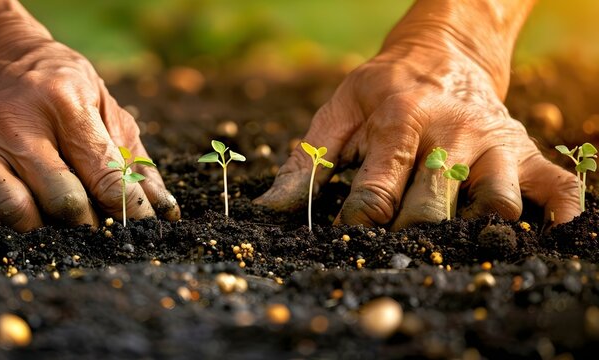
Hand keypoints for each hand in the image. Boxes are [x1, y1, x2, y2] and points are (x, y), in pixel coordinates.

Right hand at [0, 11, 178, 230]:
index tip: (142, 230)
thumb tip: (164, 211)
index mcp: (63, 103)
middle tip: (95, 232)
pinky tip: (7, 225)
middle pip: (61, 200)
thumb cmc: (55, 85)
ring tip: (53, 230)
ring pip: (11, 211)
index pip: (104, 174)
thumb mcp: (103, 104)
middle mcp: (14, 123)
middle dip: (87, 226)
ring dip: (40, 232)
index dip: (129, 210)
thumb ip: (132, 158)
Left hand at [255, 42, 579, 228]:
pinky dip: (560, 216)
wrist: (444, 53)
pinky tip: (546, 238)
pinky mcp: (524, 151)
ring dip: (479, 234)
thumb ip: (307, 161)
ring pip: (497, 202)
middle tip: (393, 249)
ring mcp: (492, 144)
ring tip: (457, 248)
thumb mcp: (338, 113)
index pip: (377, 189)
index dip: (358, 225)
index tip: (347, 240)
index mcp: (399, 121)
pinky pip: (557, 187)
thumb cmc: (382, 90)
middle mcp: (450, 133)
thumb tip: (270, 209)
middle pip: (434, 205)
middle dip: (409, 236)